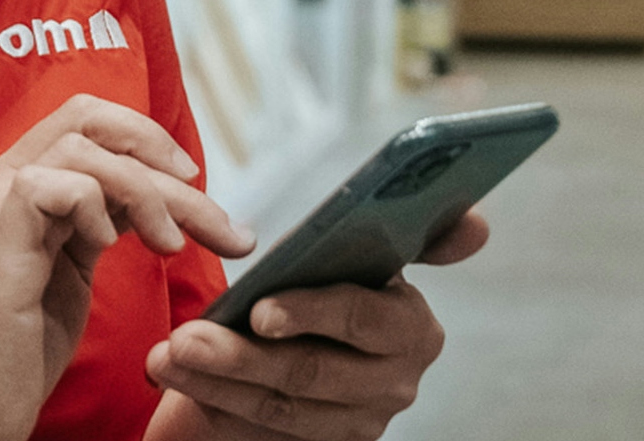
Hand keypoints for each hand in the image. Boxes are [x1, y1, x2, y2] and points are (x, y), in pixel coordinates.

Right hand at [0, 95, 253, 440]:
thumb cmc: (15, 349)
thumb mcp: (70, 269)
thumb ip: (98, 222)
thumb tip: (160, 196)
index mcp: (19, 184)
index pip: (86, 118)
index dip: (145, 137)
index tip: (191, 182)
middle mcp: (2, 183)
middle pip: (88, 119)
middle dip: (161, 156)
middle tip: (208, 212)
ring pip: (80, 150)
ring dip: (145, 192)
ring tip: (169, 245)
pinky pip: (47, 187)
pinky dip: (93, 206)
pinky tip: (109, 247)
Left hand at [144, 212, 488, 439]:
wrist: (310, 348)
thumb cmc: (332, 286)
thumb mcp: (363, 257)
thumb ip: (422, 235)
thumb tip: (477, 223)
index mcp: (410, 325)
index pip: (362, 317)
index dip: (311, 313)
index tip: (260, 310)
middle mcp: (394, 381)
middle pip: (310, 369)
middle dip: (239, 354)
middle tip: (183, 335)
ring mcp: (359, 421)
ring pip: (280, 405)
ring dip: (216, 381)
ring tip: (166, 357)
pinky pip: (261, 429)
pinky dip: (214, 402)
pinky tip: (177, 378)